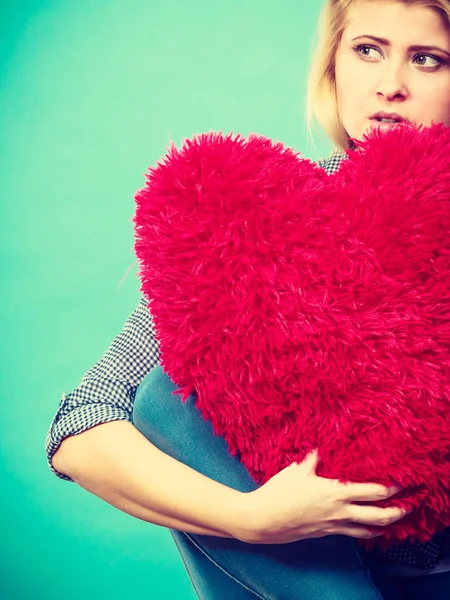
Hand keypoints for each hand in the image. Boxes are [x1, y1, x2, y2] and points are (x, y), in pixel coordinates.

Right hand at [237, 449, 408, 543]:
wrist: (264, 520)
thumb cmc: (279, 492)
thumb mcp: (297, 469)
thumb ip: (313, 457)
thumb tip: (321, 445)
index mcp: (335, 492)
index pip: (371, 492)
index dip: (390, 489)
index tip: (400, 482)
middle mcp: (339, 511)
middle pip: (378, 516)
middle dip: (396, 512)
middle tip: (407, 505)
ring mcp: (333, 525)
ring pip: (368, 529)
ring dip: (384, 525)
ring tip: (393, 519)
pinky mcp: (326, 533)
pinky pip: (352, 534)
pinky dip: (365, 532)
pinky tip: (368, 529)